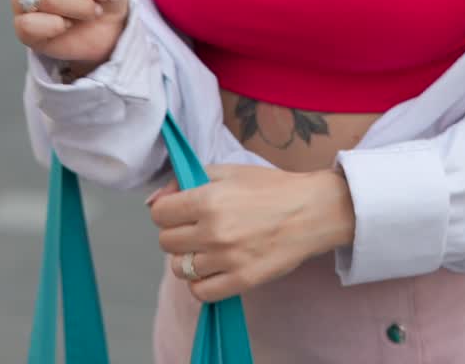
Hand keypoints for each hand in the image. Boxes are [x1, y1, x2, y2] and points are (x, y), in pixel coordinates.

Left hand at [148, 163, 355, 300]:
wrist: (310, 211)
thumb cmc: (270, 188)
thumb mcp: (228, 171)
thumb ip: (187, 181)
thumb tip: (154, 200)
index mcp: (208, 198)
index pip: (159, 214)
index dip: (167, 211)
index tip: (181, 210)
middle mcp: (213, 230)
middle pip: (166, 242)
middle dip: (177, 234)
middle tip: (197, 228)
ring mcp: (226, 259)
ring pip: (180, 269)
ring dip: (189, 259)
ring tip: (209, 247)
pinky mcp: (241, 281)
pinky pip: (200, 292)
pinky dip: (202, 283)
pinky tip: (215, 267)